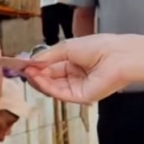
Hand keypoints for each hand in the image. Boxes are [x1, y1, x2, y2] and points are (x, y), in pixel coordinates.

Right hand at [9, 35, 141, 103]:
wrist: (118, 56)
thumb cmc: (100, 47)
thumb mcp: (68, 47)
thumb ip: (48, 56)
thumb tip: (31, 61)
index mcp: (75, 62)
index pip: (52, 66)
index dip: (38, 65)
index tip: (25, 63)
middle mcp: (76, 75)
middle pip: (51, 78)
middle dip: (36, 74)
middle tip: (24, 70)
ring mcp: (78, 87)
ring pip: (53, 87)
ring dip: (39, 80)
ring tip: (30, 73)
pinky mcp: (81, 97)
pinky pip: (61, 93)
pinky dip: (47, 86)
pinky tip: (39, 78)